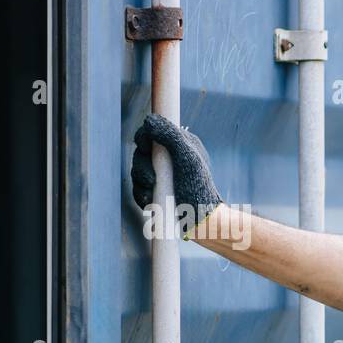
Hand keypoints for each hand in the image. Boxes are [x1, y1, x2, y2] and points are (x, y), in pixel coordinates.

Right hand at [131, 113, 222, 234]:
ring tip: (152, 191)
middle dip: (142, 166)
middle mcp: (173, 159)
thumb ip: (170, 135)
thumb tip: (149, 120)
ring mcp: (165, 177)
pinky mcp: (160, 193)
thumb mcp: (187, 158)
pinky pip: (139, 190)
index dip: (143, 138)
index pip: (153, 133)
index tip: (145, 148)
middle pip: (141, 154)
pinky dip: (141, 195)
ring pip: (138, 172)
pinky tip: (149, 201)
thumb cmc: (199, 189)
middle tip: (151, 179)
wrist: (203, 222)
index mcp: (182, 145)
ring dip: (141, 182)